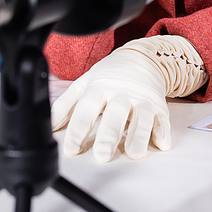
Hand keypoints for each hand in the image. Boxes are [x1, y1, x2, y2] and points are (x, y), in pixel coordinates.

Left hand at [51, 45, 170, 162]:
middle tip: (102, 155)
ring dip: (138, 136)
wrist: (143, 57)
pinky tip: (161, 144)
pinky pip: (162, 120)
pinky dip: (163, 132)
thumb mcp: (85, 83)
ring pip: (142, 118)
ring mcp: (142, 99)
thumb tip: (49, 125)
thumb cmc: (110, 74)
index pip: (86, 109)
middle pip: (115, 114)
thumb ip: (66, 104)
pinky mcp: (159, 105)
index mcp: (100, 87)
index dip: (78, 130)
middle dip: (109, 135)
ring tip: (133, 153)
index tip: (71, 149)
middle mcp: (122, 92)